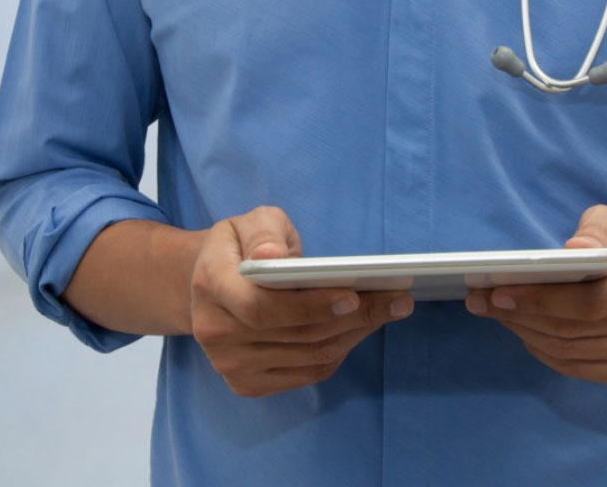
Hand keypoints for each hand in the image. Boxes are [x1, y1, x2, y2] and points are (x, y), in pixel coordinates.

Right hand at [189, 205, 412, 397]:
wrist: (208, 284)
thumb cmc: (240, 246)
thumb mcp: (249, 222)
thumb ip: (263, 233)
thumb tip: (273, 256)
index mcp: (211, 285)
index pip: (262, 307)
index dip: (310, 305)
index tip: (353, 295)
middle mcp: (215, 332)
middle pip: (297, 334)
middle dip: (354, 317)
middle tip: (398, 301)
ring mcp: (230, 364)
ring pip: (309, 357)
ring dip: (355, 334)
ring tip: (389, 310)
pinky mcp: (248, 384)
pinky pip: (308, 373)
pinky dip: (341, 350)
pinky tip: (362, 328)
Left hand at [465, 205, 606, 387]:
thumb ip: (597, 228)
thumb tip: (574, 248)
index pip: (593, 300)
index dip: (541, 300)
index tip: (498, 291)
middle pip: (578, 330)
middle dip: (523, 316)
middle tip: (483, 302)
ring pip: (574, 353)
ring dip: (528, 335)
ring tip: (498, 315)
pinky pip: (581, 369)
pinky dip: (546, 352)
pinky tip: (526, 332)